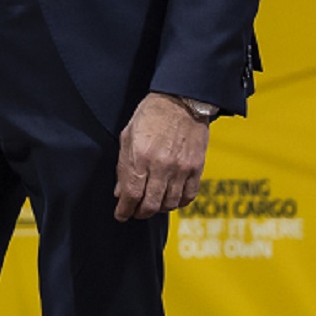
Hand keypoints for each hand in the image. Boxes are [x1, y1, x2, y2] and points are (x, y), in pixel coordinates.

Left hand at [113, 92, 210, 220]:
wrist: (181, 101)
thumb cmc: (150, 115)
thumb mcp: (127, 136)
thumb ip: (123, 166)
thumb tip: (119, 191)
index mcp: (140, 156)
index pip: (131, 194)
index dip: (125, 209)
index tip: (121, 215)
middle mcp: (161, 166)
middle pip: (150, 204)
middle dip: (140, 213)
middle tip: (135, 213)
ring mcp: (181, 169)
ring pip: (170, 203)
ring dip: (158, 209)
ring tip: (151, 206)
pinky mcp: (197, 168)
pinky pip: (189, 196)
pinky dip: (179, 203)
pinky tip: (171, 200)